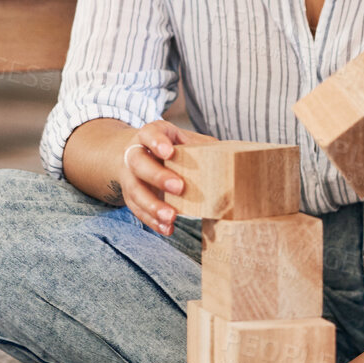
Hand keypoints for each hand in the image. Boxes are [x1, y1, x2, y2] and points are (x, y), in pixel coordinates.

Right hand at [116, 121, 213, 235]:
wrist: (138, 154)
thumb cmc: (169, 146)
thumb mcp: (184, 140)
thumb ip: (203, 146)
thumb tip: (233, 158)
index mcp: (149, 135)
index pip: (149, 134)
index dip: (157, 142)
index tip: (169, 152)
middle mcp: (135, 154)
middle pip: (139, 163)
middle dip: (158, 177)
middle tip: (180, 188)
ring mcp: (130, 177)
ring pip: (135, 191)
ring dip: (153, 206)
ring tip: (172, 216)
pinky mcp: (131, 196)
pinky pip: (137, 210)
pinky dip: (152, 221)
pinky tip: (167, 228)